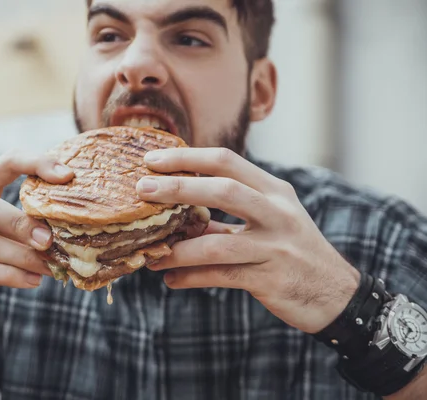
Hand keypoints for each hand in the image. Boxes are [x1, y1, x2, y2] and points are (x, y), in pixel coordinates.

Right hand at [0, 151, 73, 322]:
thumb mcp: (6, 229)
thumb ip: (30, 219)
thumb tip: (77, 223)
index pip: (6, 161)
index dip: (36, 163)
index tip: (67, 175)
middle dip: (20, 222)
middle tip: (50, 241)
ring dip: (24, 257)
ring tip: (51, 267)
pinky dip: (13, 276)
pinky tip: (34, 281)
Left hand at [136, 147, 359, 333]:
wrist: (336, 294)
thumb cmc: (293, 251)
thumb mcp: (268, 222)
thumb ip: (227, 216)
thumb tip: (178, 215)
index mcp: (274, 190)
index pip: (227, 161)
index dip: (187, 157)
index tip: (153, 160)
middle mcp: (277, 212)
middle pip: (222, 189)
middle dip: (178, 188)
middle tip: (142, 190)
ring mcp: (276, 246)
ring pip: (217, 243)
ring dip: (178, 250)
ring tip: (151, 256)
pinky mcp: (271, 278)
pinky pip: (221, 276)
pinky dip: (191, 278)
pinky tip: (172, 280)